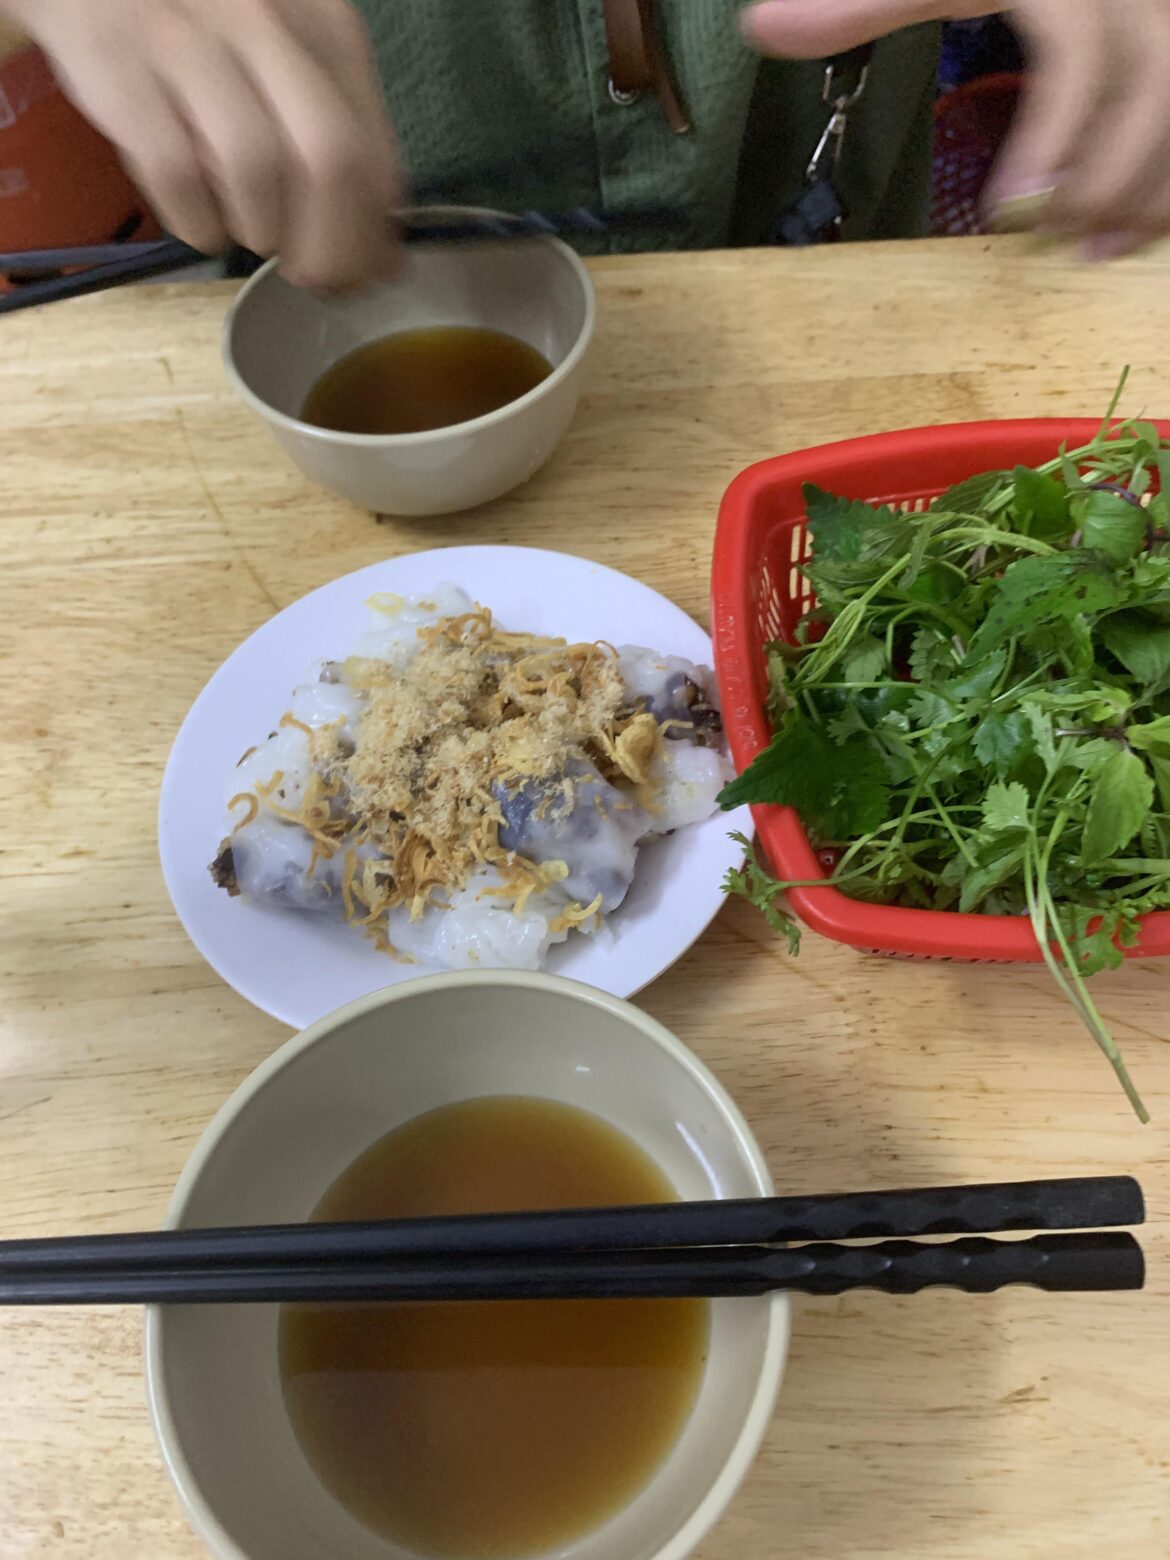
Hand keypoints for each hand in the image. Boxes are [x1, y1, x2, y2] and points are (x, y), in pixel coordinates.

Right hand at [4, 0, 401, 286]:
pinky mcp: (123, 61)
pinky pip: (176, 170)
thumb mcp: (286, 63)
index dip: (372, 239)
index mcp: (324, 27)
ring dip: (258, 230)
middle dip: (328, 248)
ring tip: (245, 232)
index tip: (358, 277)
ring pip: (256, 168)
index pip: (376, 157)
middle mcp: (267, 24)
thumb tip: (386, 260)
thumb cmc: (203, 27)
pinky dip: (195, 220)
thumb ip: (342, 145)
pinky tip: (198, 225)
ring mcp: (192, 38)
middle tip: (307, 276)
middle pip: (331, 164)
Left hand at [741, 1, 1169, 256]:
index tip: (1008, 212)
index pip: (1074, 53)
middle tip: (1054, 242)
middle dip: (1105, 177)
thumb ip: (865, 4)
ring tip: (1093, 252)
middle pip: (1154, 91)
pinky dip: (1168, 188)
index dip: (1051, 136)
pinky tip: (1133, 232)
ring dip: (1148, 192)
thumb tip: (758, 27)